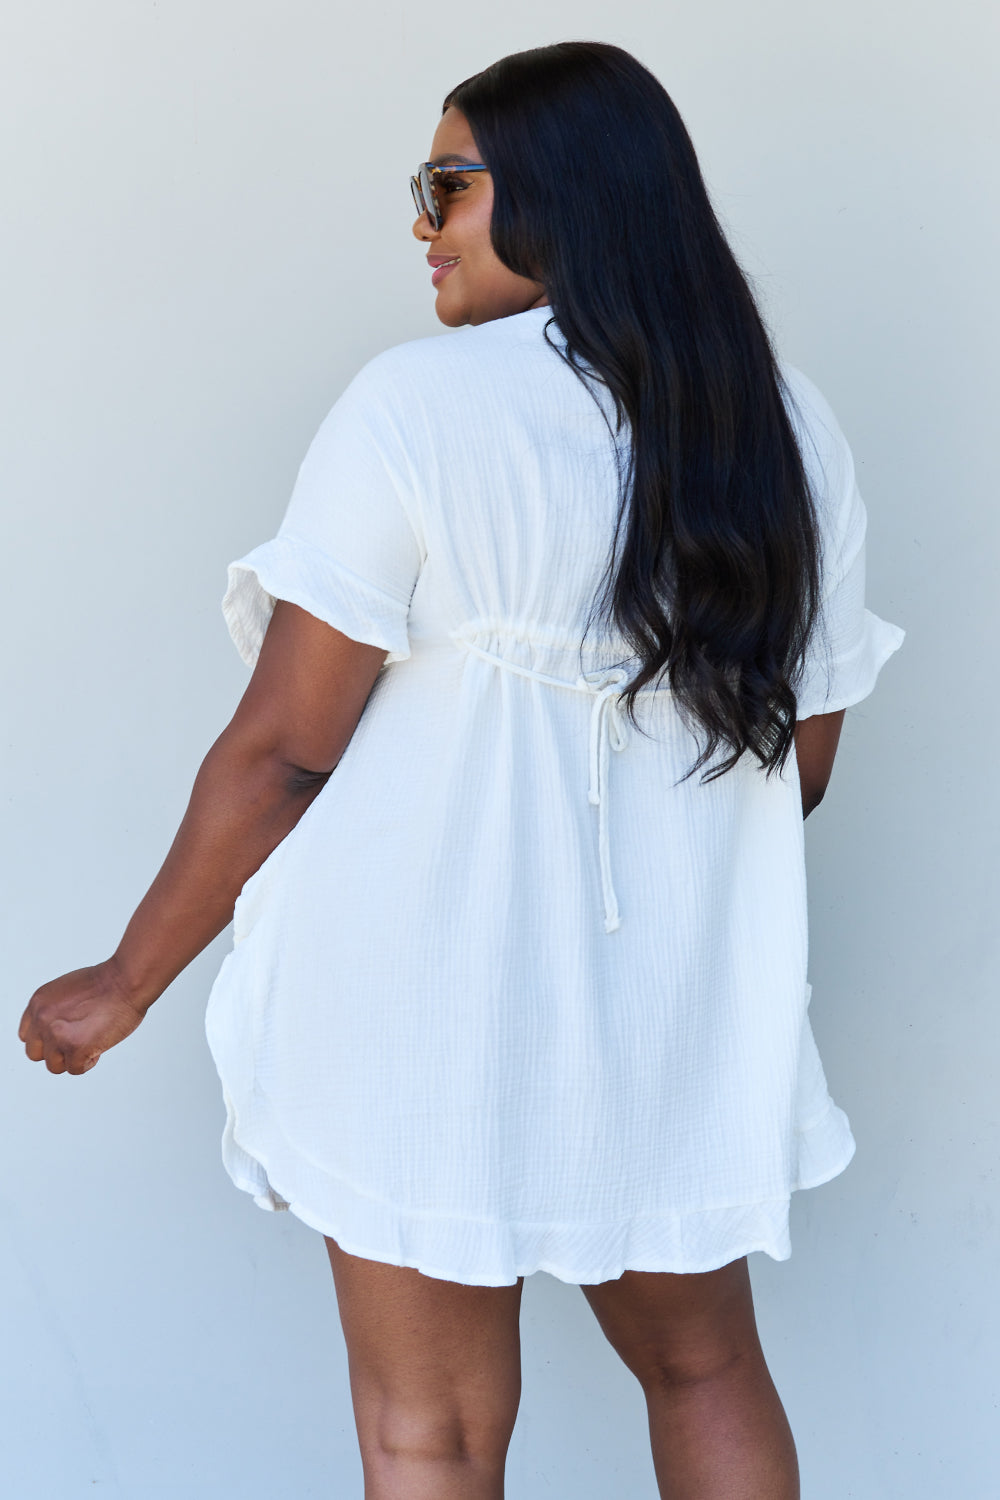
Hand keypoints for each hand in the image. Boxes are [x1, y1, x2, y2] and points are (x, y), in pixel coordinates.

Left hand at [18, 960, 147, 1074]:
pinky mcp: (75, 1048)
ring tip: (92, 1040)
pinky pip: (76, 1069)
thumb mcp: (67, 990)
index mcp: (38, 1002)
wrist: (126, 981)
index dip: (46, 1039)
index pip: (27, 1035)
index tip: (62, 1036)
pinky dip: (89, 1062)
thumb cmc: (107, 982)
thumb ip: (54, 1011)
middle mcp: (42, 1019)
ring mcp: (56, 1034)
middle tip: (77, 1040)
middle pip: (35, 1054)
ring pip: (54, 1066)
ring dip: (73, 1058)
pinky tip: (99, 1045)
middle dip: (56, 1051)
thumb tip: (56, 1030)